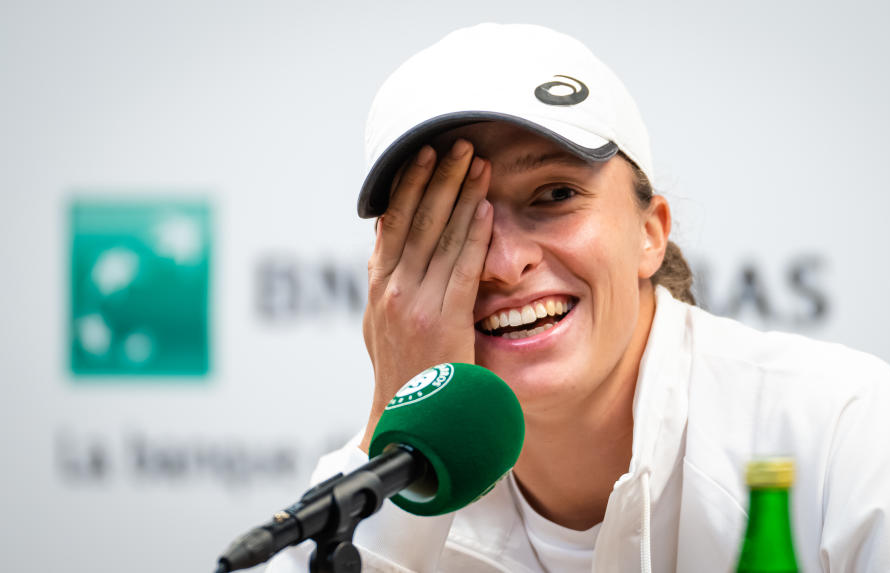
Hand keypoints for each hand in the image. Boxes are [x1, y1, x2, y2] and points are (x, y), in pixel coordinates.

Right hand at [360, 139, 492, 450]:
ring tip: (475, 161)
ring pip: (439, 236)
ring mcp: (414, 305)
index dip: (408, 187)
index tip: (424, 155)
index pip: (392, 225)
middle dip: (438, 178)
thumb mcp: (384, 327)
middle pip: (415, 220)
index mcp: (378, 290)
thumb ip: (391, 287)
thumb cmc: (403, 377)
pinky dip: (474, 235)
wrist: (405, 425)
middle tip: (456, 143)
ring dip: (460, 194)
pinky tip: (486, 208)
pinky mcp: (442, 321)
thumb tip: (396, 246)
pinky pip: (462, 268)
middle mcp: (391, 291)